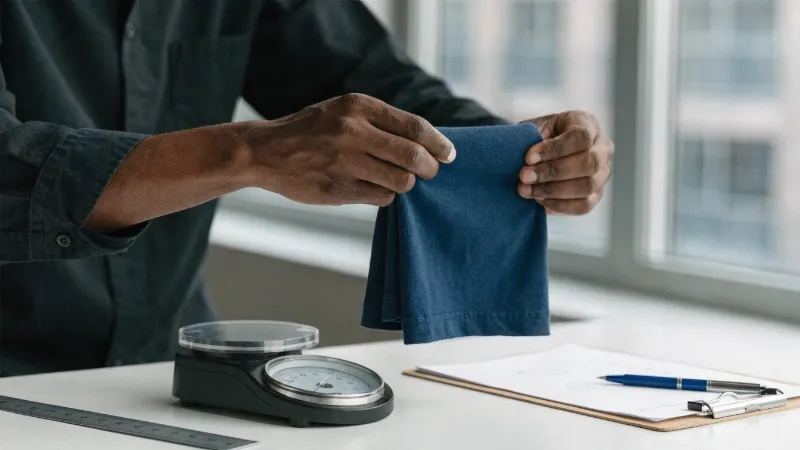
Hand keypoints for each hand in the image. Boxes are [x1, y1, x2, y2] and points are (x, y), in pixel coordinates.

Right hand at [245, 93, 455, 205]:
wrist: (265, 152)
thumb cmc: (311, 130)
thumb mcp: (343, 111)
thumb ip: (379, 122)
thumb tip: (424, 143)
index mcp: (357, 107)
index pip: (414, 126)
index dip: (438, 143)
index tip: (450, 153)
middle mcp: (353, 132)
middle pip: (412, 156)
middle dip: (430, 168)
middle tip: (432, 172)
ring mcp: (345, 163)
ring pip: (401, 182)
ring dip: (407, 184)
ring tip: (400, 180)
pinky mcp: (339, 189)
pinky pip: (381, 198)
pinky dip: (385, 195)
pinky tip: (374, 188)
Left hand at [517, 111, 613, 214]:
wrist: (541, 153)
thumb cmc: (538, 137)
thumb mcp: (533, 129)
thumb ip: (530, 139)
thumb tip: (528, 161)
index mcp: (587, 123)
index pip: (581, 137)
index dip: (555, 149)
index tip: (528, 158)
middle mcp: (602, 148)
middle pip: (589, 163)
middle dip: (553, 172)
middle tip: (524, 176)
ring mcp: (602, 173)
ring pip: (587, 186)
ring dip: (553, 190)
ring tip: (526, 189)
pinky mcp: (596, 195)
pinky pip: (583, 205)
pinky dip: (558, 205)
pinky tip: (539, 198)